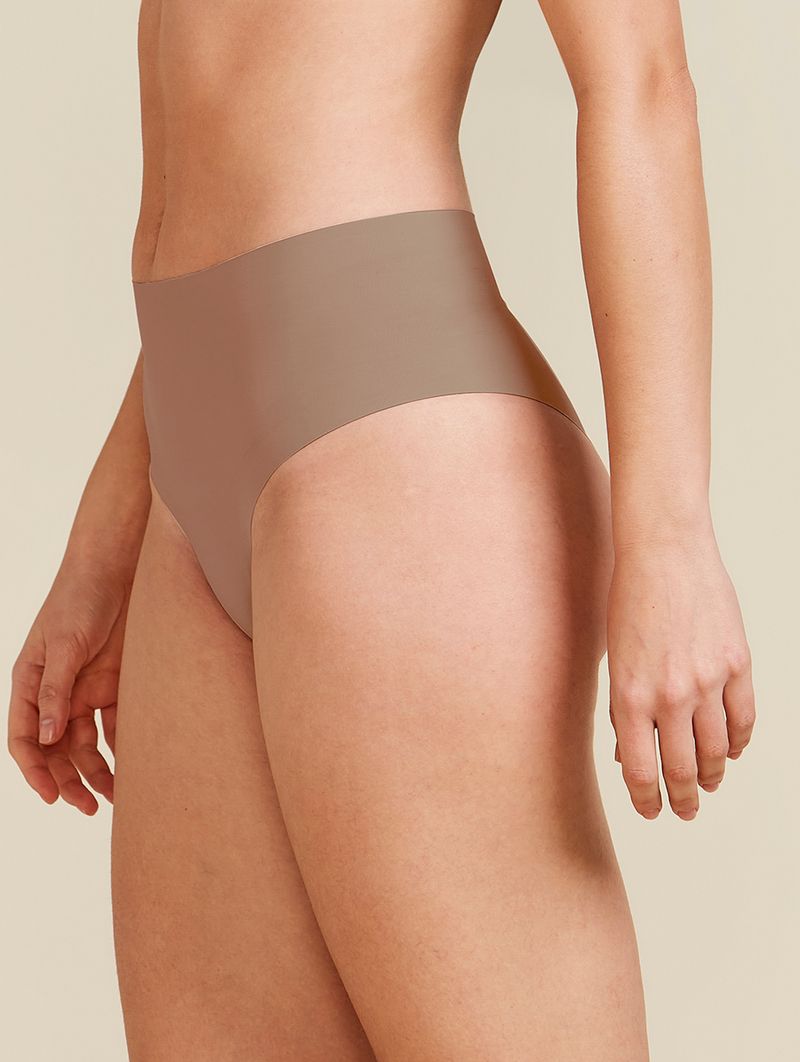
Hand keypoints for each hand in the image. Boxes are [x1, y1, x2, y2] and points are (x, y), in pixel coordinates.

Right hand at [7, 555, 132, 813]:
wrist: (117, 570)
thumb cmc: (79, 600)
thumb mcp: (64, 644)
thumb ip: (55, 690)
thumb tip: (44, 738)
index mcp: (30, 684)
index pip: (25, 738)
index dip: (35, 771)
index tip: (51, 798)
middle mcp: (55, 693)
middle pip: (57, 749)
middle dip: (70, 780)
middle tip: (89, 807)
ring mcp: (84, 690)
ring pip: (87, 743)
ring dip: (98, 770)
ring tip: (116, 797)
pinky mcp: (114, 684)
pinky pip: (115, 724)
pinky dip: (122, 745)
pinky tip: (136, 764)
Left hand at [607, 534, 755, 819]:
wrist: (663, 551)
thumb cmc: (629, 601)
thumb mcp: (614, 659)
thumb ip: (623, 710)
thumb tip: (628, 754)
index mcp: (629, 697)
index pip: (640, 771)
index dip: (647, 800)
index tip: (652, 811)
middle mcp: (669, 696)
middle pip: (681, 769)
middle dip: (683, 798)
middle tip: (684, 811)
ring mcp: (707, 681)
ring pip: (717, 750)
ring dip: (712, 774)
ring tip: (708, 784)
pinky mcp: (736, 663)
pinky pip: (744, 718)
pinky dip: (739, 742)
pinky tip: (732, 751)